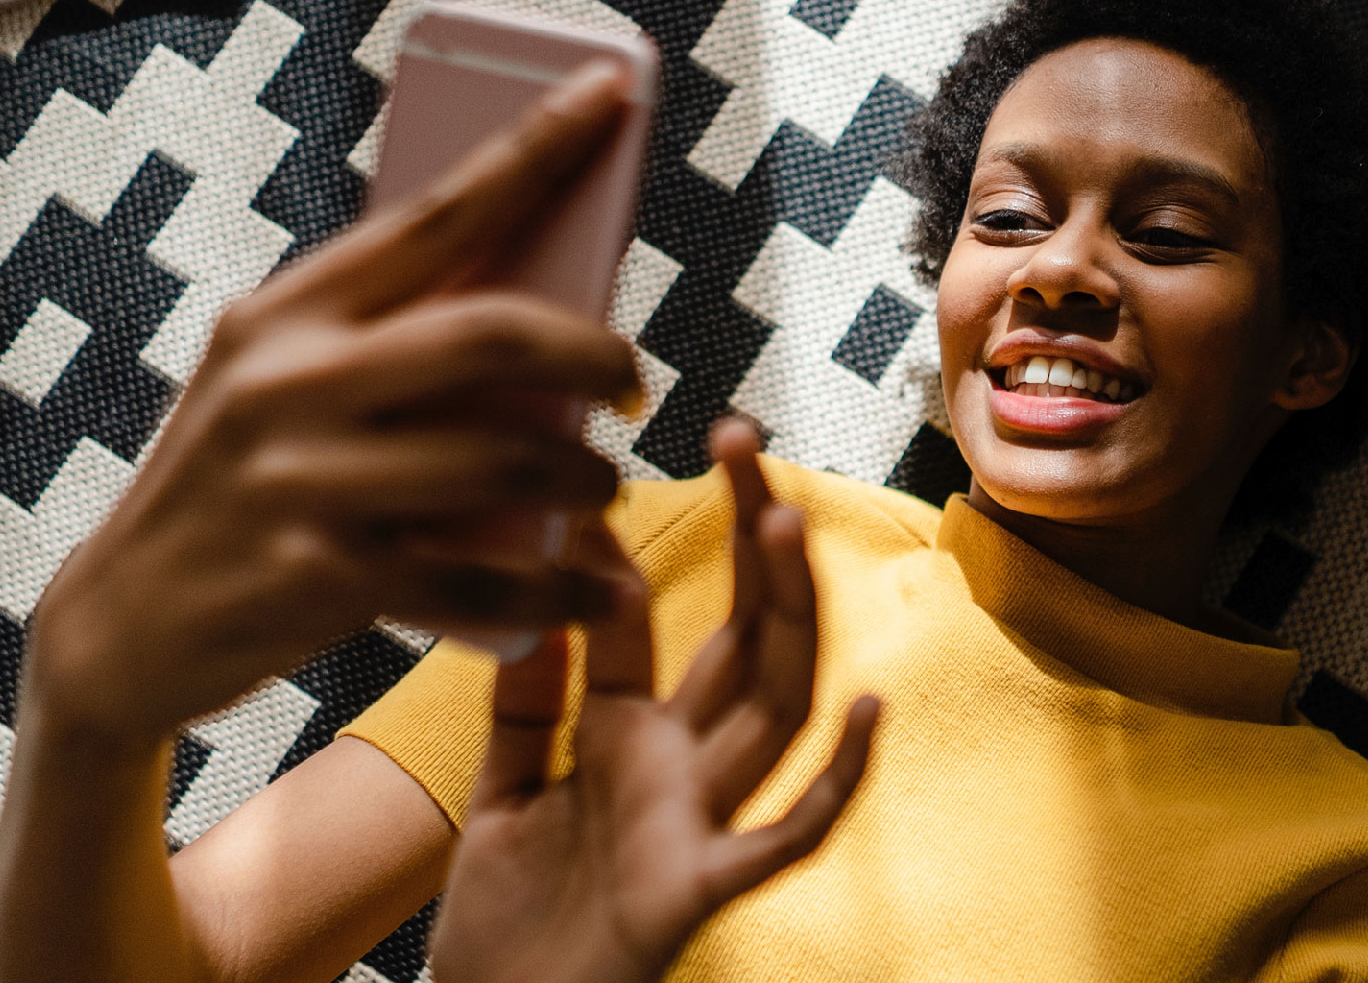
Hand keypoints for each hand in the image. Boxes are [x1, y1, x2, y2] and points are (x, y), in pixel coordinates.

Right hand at [23, 61, 644, 745]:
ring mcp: (298, 480)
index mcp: (283, 314)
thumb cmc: (236, 495)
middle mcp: (284, 381)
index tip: (610, 90)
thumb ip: (375, 348)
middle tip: (633, 380)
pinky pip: (478, 580)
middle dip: (595, 349)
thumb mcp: (275, 390)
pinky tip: (596, 592)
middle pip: (492, 333)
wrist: (118, 630)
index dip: (534, 149)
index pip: (433, 212)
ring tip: (603, 488)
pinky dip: (555, 591)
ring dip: (585, 478)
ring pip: (503, 460)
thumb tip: (544, 315)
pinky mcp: (317, 578)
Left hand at [428, 421, 882, 982]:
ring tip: (788, 523)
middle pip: (743, 641)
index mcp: (629, 743)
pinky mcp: (694, 893)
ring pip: (774, 712)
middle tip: (745, 439)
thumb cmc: (501, 927)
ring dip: (789, 619)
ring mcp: (697, 827)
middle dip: (753, 543)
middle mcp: (679, 774)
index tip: (641, 459)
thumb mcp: (499, 794)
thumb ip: (524, 704)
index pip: (662, 619)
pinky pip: (782, 839)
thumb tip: (541, 589)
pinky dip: (836, 780)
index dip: (650, 546)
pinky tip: (869, 710)